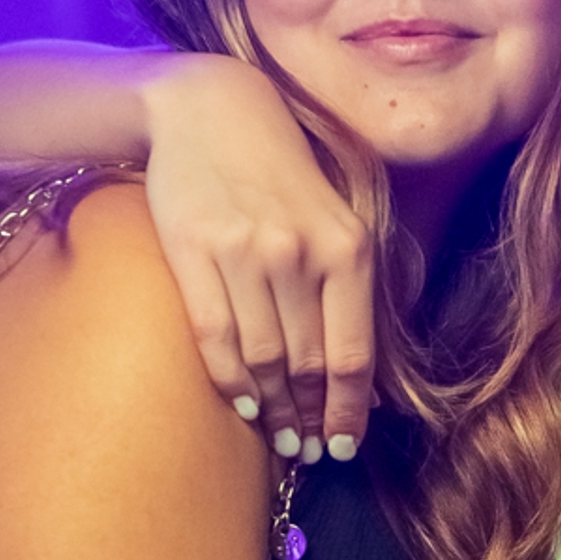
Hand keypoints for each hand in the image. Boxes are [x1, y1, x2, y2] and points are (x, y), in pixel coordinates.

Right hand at [142, 57, 376, 455]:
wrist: (211, 110)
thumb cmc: (282, 172)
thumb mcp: (338, 218)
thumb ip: (354, 289)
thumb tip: (366, 378)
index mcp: (348, 249)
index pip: (352, 355)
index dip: (348, 412)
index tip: (343, 447)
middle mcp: (300, 254)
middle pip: (307, 365)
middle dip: (309, 417)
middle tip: (307, 450)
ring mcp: (246, 253)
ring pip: (263, 358)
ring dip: (272, 409)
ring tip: (278, 434)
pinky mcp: (194, 251)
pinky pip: (215, 336)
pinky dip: (230, 380)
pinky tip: (242, 402)